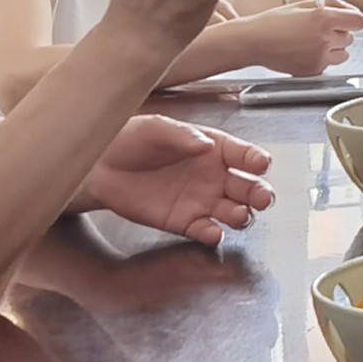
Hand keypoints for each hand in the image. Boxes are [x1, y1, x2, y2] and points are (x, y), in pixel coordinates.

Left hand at [83, 114, 273, 242]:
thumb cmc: (128, 140)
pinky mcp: (183, 222)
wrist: (99, 167)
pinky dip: (213, 234)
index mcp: (212, 147)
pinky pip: (205, 230)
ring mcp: (200, 200)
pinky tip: (212, 232)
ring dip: (241, 215)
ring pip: (233, 211)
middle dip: (260, 193)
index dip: (255, 159)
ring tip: (239, 215)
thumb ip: (181, 135)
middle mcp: (212, 175)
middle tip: (263, 198)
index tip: (261, 164)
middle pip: (247, 187)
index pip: (243, 154)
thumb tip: (204, 144)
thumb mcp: (154, 127)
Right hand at [225, 0, 362, 77]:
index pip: (359, 21)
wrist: (254, 41)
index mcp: (324, 18)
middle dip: (339, 33)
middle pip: (350, 38)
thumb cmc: (274, 22)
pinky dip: (322, 59)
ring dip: (334, 48)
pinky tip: (306, 52)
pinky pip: (329, 65)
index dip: (354, 19)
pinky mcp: (314, 71)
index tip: (350, 20)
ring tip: (313, 42)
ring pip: (343, 54)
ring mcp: (320, 57)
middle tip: (320, 29)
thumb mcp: (304, 4)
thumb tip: (351, 11)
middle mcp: (325, 38)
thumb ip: (332, 5)